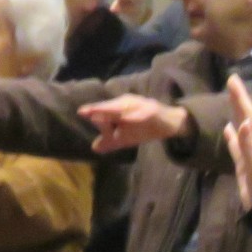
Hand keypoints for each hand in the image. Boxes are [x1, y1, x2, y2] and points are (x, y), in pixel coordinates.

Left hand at [78, 94, 192, 154]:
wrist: (170, 123)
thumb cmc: (146, 126)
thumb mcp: (126, 136)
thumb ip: (111, 140)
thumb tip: (95, 148)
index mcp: (122, 108)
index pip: (105, 110)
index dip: (93, 110)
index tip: (80, 112)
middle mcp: (130, 104)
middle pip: (112, 108)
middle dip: (99, 109)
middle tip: (84, 112)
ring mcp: (141, 107)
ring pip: (125, 109)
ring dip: (113, 111)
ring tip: (99, 115)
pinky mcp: (152, 113)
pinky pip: (142, 115)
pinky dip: (135, 116)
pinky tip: (127, 119)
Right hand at [224, 75, 251, 210]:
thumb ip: (248, 145)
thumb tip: (241, 122)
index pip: (249, 113)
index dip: (241, 97)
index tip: (233, 79)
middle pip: (246, 116)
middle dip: (239, 100)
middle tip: (231, 82)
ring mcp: (251, 152)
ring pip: (242, 128)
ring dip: (236, 114)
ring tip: (230, 99)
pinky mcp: (245, 163)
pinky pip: (236, 145)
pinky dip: (232, 136)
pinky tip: (227, 128)